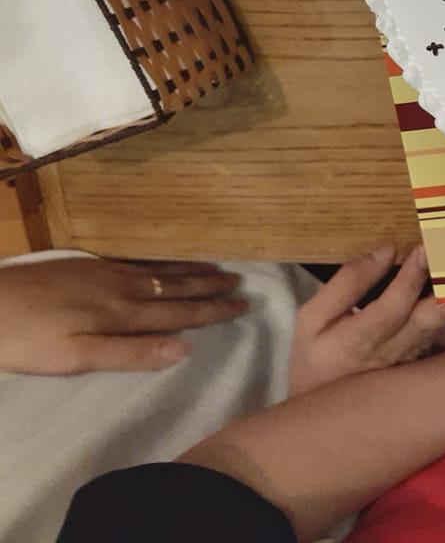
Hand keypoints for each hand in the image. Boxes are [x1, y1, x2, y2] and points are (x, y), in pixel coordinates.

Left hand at [0, 256, 247, 374]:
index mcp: (122, 315)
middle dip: (209, 289)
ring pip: (160, 272)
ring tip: (217, 270)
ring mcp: (105, 273)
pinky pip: (140, 262)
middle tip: (240, 284)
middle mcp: (122, 289)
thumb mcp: (75, 357)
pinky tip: (166, 263)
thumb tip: (185, 349)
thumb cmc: (26, 339)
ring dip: (191, 273)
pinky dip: (163, 263)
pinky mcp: (88, 267)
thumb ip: (130, 353)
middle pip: (174, 289)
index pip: (178, 315)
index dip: (212, 312)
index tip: (243, 305)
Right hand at [288, 245, 444, 396]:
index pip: (389, 310)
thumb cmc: (317, 358)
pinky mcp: (430, 362)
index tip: (423, 248)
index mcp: (356, 343)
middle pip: (427, 323)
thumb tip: (386, 251)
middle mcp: (391, 355)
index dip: (409, 280)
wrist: (327, 416)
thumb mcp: (312, 320)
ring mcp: (415, 362)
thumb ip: (346, 284)